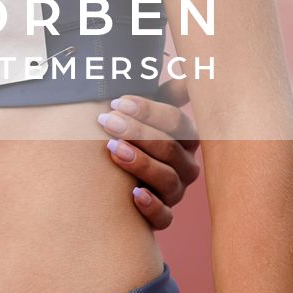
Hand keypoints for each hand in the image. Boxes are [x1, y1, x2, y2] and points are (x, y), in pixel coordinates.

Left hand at [98, 76, 200, 230]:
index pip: (176, 122)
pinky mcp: (161, 217)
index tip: (117, 101)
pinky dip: (150, 206)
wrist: (114, 183)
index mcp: (185, 137)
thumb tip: (185, 75)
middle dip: (138, 132)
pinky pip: (164, 217)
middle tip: (107, 121)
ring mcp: (175, 193)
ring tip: (113, 150)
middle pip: (171, 149)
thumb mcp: (143, 113)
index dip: (149, 111)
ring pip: (168, 180)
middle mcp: (185, 166)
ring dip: (141, 163)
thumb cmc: (131, 137)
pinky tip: (133, 194)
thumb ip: (161, 94)